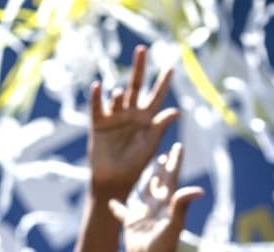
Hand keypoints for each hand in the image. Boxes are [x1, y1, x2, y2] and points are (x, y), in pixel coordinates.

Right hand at [88, 45, 178, 199]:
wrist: (113, 180)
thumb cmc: (135, 166)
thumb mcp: (150, 146)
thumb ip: (160, 127)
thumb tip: (177, 110)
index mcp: (146, 119)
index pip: (156, 96)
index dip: (163, 82)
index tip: (171, 66)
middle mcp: (130, 114)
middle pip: (135, 86)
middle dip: (139, 68)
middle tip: (142, 50)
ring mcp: (114, 118)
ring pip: (117, 98)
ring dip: (118, 94)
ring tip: (119, 94)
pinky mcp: (98, 125)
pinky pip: (97, 108)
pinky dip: (97, 97)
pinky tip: (98, 87)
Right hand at [111, 143, 203, 251]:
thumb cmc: (163, 248)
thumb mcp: (173, 225)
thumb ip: (181, 206)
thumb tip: (198, 190)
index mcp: (166, 203)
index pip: (172, 177)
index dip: (175, 161)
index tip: (178, 145)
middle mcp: (156, 207)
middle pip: (159, 182)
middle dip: (162, 167)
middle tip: (164, 152)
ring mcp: (143, 215)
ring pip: (143, 193)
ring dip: (145, 182)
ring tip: (146, 170)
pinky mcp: (131, 225)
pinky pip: (123, 213)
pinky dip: (117, 207)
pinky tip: (111, 202)